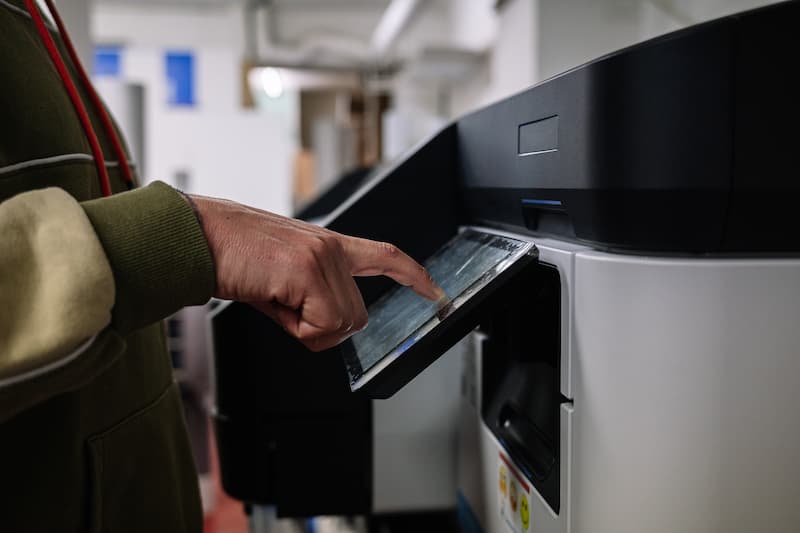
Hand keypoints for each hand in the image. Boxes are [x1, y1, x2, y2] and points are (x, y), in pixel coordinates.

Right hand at [189, 195, 443, 350]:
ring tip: (275, 299)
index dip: (414, 276)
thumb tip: (326, 327)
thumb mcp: (281, 276)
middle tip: (286, 308)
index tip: (435, 292)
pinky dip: (297, 328)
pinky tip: (273, 300)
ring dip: (306, 327)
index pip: (385, 255)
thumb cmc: (232, 255)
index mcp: (328, 244)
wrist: (197, 238)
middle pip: (357, 316)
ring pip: (342, 324)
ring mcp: (321, 257)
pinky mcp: (306, 270)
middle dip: (323, 327)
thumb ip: (313, 295)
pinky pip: (322, 324)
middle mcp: (331, 247)